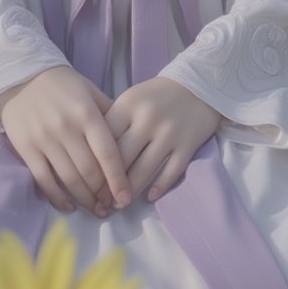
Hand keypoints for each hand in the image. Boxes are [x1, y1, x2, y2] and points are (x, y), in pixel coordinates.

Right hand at [0, 67, 131, 217]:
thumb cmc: (62, 84)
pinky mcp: (26, 148)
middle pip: (89, 171)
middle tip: (112, 206)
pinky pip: (44, 180)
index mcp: (86, 113)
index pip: (107, 153)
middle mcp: (66, 128)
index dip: (118, 179)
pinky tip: (69, 206)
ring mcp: (44, 140)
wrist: (20, 75)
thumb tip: (132, 137)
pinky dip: (57, 198)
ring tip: (96, 209)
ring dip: (84, 199)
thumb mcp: (90, 90)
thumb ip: (110, 113)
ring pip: (69, 179)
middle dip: (103, 194)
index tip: (126, 198)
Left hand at [93, 76, 220, 207]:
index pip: (105, 139)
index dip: (94, 164)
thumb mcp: (131, 98)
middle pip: (122, 158)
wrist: (199, 84)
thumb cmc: (157, 95)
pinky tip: (149, 197)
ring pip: (144, 170)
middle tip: (101, 200)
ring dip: (130, 191)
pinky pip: (171, 171)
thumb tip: (93, 155)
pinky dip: (159, 187)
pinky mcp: (187, 144)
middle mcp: (147, 119)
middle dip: (109, 184)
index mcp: (128, 105)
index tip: (87, 182)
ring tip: (120, 204)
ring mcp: (169, 133)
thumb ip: (113, 121)